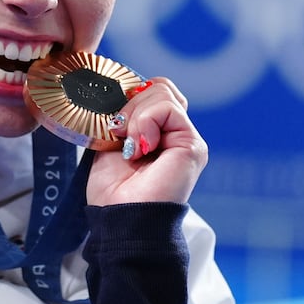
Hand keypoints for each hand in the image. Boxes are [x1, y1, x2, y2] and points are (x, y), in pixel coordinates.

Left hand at [85, 77, 206, 206]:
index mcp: (158, 132)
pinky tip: (140, 149)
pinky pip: (167, 108)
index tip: (110, 121)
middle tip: (117, 133)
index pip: (152, 90)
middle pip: (159, 86)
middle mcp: (175, 133)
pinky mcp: (193, 144)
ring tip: (129, 146)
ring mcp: (186, 138)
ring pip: (163, 92)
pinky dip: (145, 122)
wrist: (120, 216)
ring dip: (134, 116)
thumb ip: (121, 116)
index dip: (128, 96)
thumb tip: (120, 91)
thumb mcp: (109, 142)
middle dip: (128, 104)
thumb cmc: (112, 189)